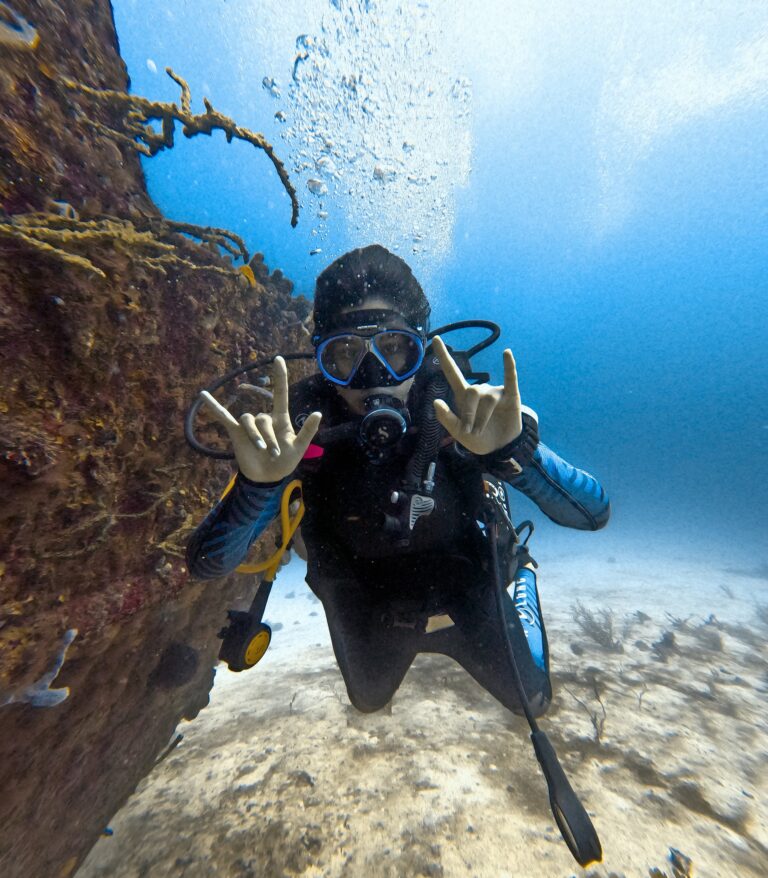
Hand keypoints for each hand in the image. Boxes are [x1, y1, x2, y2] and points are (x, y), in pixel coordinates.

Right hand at [200, 356, 321, 482]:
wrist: (268, 477)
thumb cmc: (286, 462)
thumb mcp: (300, 448)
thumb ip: (308, 431)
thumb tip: (318, 413)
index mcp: (281, 419)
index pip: (280, 393)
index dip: (280, 377)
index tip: (278, 358)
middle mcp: (264, 419)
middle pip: (263, 418)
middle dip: (269, 438)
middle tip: (275, 454)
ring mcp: (249, 425)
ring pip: (249, 421)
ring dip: (255, 436)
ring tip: (261, 451)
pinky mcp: (236, 432)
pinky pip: (223, 416)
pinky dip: (213, 406)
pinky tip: (203, 395)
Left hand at [432, 335, 521, 455]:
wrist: (499, 449)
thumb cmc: (477, 438)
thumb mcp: (457, 433)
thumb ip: (446, 418)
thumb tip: (435, 401)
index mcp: (463, 396)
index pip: (452, 372)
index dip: (444, 357)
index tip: (436, 339)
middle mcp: (480, 390)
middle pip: (472, 391)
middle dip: (469, 413)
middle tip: (469, 432)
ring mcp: (496, 393)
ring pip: (488, 400)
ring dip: (482, 419)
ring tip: (481, 432)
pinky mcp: (511, 396)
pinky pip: (510, 379)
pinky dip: (509, 366)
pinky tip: (507, 354)